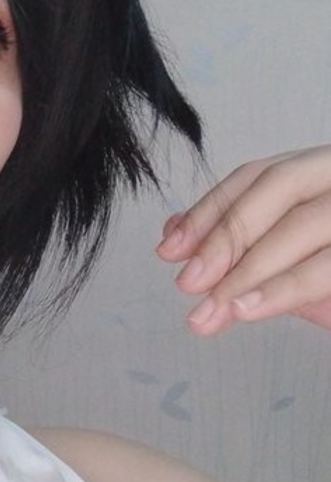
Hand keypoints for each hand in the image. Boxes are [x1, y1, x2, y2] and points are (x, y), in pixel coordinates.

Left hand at [156, 146, 330, 333]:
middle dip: (226, 235)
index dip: (210, 209)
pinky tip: (250, 309)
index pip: (259, 175)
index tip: (168, 250)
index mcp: (323, 170)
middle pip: (280, 187)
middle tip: (186, 284)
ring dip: (250, 270)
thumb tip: (173, 237)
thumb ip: (240, 245)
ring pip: (305, 224)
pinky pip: (328, 266)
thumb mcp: (288, 260)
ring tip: (212, 311)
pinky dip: (285, 287)